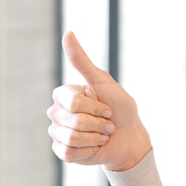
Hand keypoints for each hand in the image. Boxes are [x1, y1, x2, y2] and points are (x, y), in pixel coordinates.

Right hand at [47, 31, 151, 170]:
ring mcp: (57, 132)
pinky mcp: (61, 151)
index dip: (96, 106)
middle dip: (98, 123)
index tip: (107, 107)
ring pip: (70, 138)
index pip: (74, 102)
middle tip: (106, 121)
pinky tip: (95, 145)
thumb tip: (68, 32)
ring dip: (95, 137)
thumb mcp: (103, 81)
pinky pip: (69, 152)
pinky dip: (89, 150)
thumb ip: (82, 60)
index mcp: (64, 94)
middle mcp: (57, 112)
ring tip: (102, 133)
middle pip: (73, 121)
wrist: (129, 136)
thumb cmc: (119, 107)